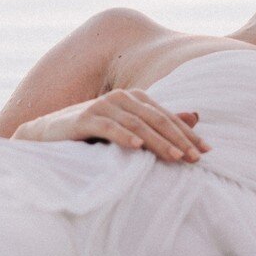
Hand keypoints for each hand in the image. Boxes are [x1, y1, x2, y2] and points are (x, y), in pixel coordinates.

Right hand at [14, 89, 209, 162]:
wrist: (47, 133)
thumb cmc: (91, 132)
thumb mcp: (129, 128)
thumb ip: (159, 123)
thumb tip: (196, 117)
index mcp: (135, 98)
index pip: (167, 116)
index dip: (188, 133)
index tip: (207, 151)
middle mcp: (121, 97)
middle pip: (157, 119)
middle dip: (179, 139)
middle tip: (196, 158)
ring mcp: (103, 105)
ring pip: (138, 124)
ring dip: (158, 141)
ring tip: (176, 157)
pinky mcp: (84, 117)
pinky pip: (109, 126)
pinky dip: (124, 136)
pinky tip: (137, 147)